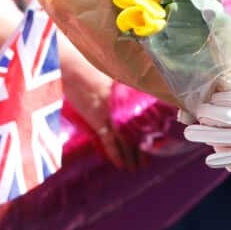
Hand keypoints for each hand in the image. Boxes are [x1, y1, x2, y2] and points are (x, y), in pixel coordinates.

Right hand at [58, 38, 140, 169]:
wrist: (72, 65)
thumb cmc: (89, 62)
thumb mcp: (110, 68)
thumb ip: (124, 76)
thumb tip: (139, 78)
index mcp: (128, 91)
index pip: (145, 112)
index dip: (152, 126)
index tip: (158, 136)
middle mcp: (124, 105)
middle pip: (137, 129)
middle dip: (143, 146)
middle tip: (149, 160)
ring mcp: (111, 114)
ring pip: (126, 138)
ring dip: (132, 154)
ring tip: (138, 167)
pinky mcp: (96, 120)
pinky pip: (108, 141)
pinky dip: (115, 153)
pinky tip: (120, 165)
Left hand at [182, 89, 230, 172]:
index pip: (230, 97)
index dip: (215, 99)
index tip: (207, 100)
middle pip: (222, 114)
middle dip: (205, 114)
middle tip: (194, 114)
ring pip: (224, 135)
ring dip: (205, 134)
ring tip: (190, 132)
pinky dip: (222, 159)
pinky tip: (209, 159)